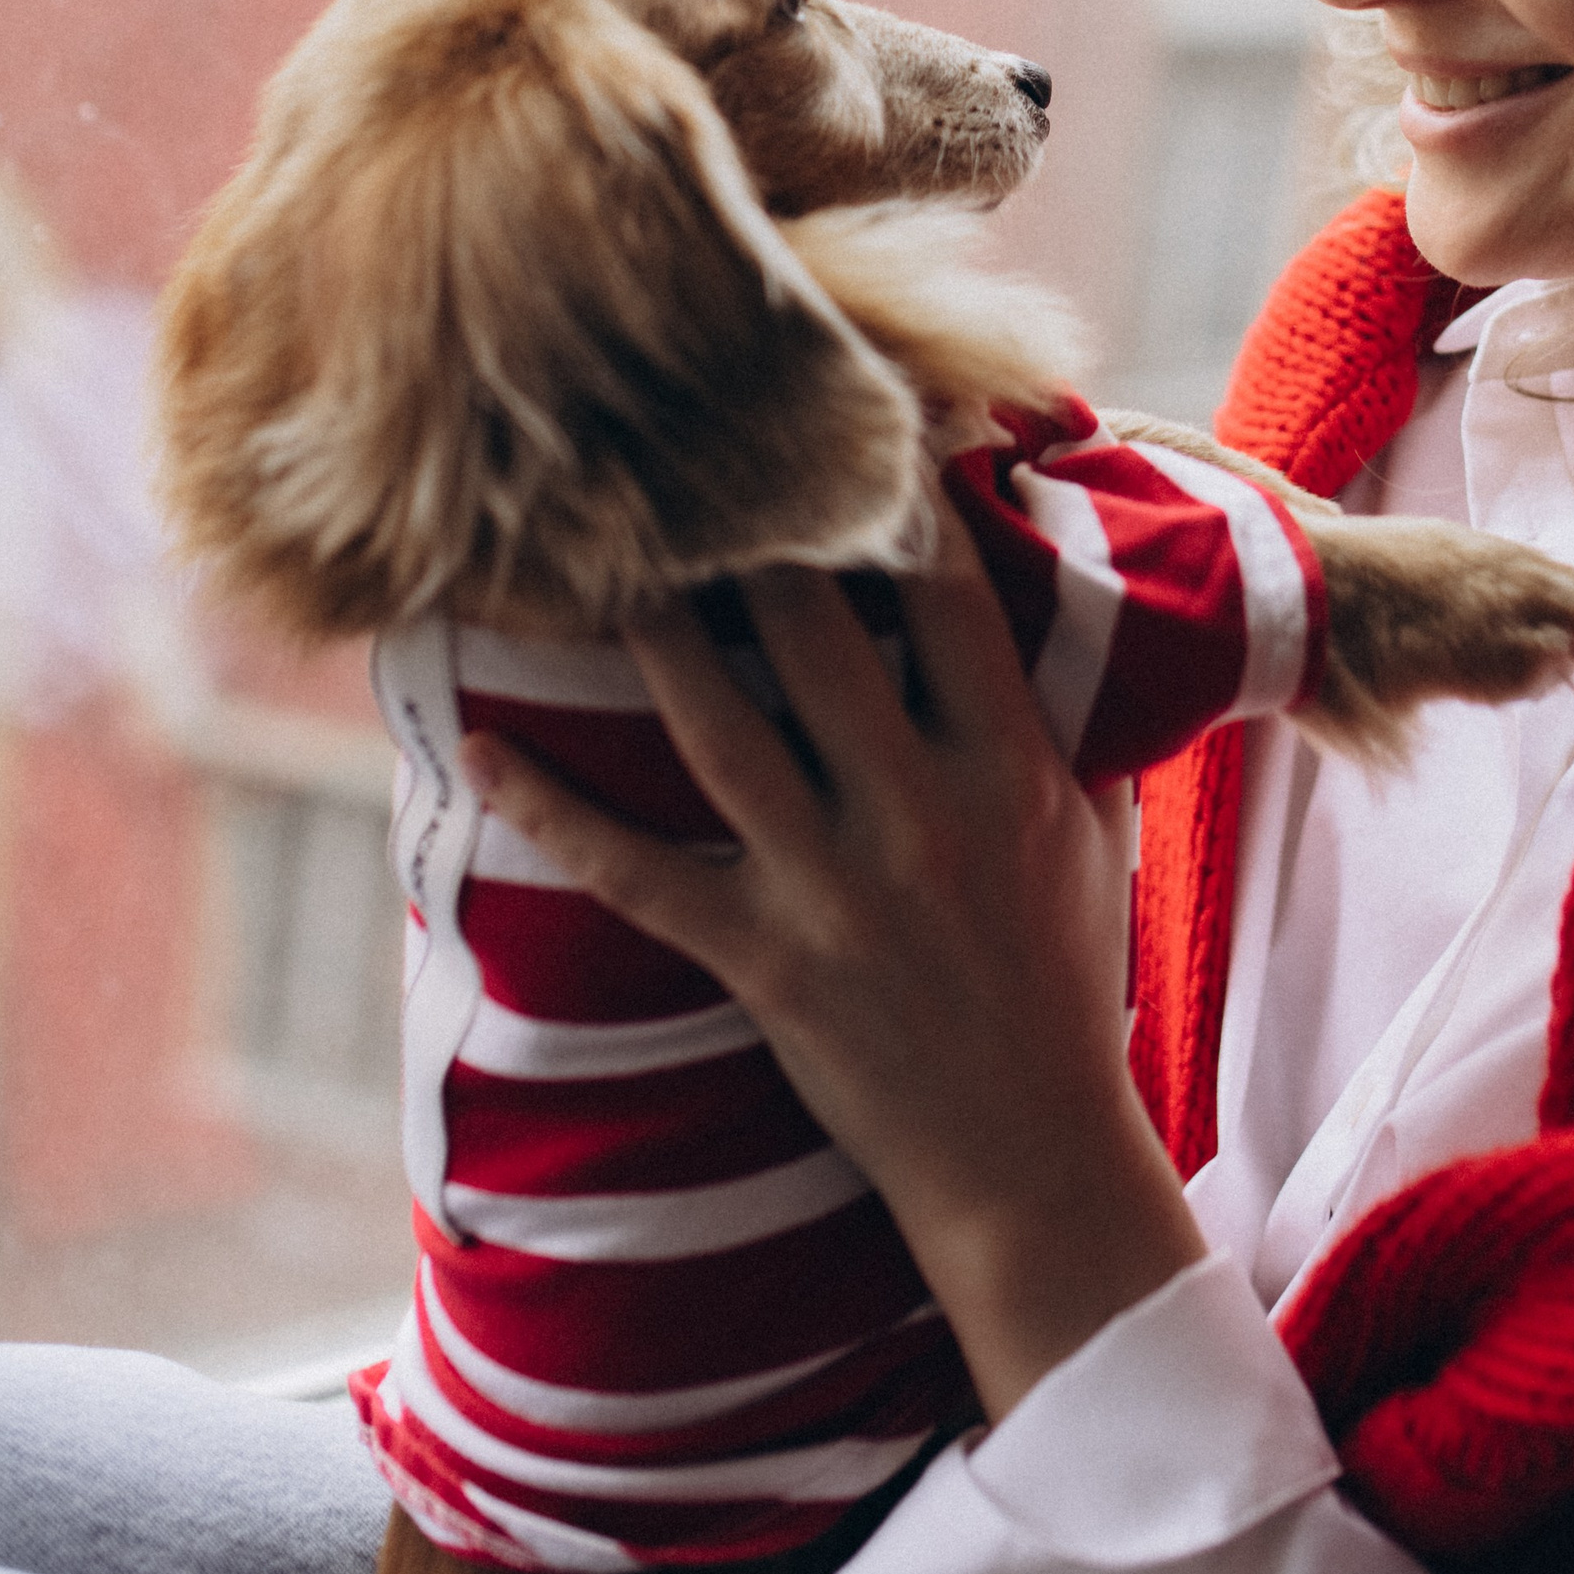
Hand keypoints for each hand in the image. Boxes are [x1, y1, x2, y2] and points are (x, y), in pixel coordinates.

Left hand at [461, 497, 1206, 1423]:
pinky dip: (550, 807)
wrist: (1032, 1158)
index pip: (951, 597)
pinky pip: (635, 872)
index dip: (898, 496)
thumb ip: (1070, 711)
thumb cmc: (1067, 979)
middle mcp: (922, 814)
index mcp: (1010, 769)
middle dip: (754, 539)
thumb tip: (1055, 594)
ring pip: (720, 732)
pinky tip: (478, 745)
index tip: (851, 415)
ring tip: (587, 552)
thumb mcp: (1094, 830)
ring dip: (650, 635)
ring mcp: (835, 890)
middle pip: (821, 639)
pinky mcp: (763, 961)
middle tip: (681, 454)